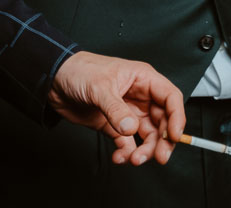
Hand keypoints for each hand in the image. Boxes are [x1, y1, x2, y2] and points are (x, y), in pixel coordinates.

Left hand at [47, 51, 185, 165]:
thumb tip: (131, 129)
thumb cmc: (79, 70)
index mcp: (143, 79)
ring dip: (144, 150)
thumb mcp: (99, 87)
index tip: (175, 136)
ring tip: (134, 159)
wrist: (54, 81)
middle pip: (162, 121)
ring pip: (147, 135)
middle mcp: (139, 96)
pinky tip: (119, 157)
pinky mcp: (114, 125)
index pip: (170, 98)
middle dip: (162, 141)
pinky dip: (126, 152)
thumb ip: (116, 109)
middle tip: (159, 157)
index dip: (177, 117)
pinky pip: (127, 143)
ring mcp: (127, 112)